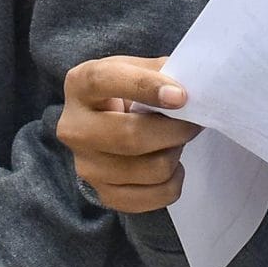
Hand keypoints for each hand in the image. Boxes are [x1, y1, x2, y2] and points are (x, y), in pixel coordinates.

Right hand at [57, 57, 197, 212]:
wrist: (105, 127)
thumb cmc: (126, 93)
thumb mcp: (136, 69)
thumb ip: (161, 71)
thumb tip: (191, 86)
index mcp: (79, 85)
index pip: (105, 81)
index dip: (145, 86)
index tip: (181, 96)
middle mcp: (73, 128)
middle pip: (130, 136)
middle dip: (174, 130)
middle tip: (193, 123)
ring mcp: (86, 166)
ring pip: (151, 169)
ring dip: (175, 154)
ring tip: (175, 142)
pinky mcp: (103, 194)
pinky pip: (155, 197)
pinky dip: (173, 182)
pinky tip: (169, 166)